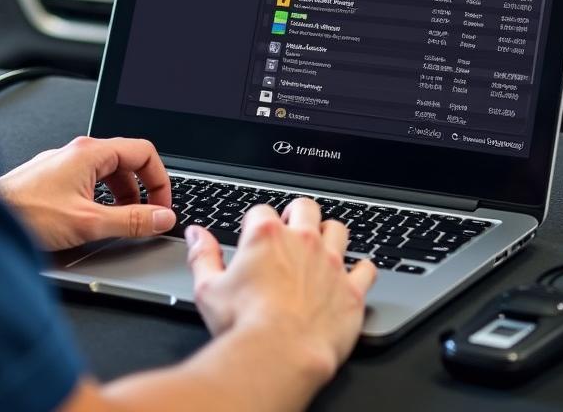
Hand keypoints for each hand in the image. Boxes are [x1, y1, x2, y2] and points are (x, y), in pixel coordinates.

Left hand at [0, 136, 175, 250]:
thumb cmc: (26, 214)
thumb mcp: (88, 222)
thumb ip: (130, 221)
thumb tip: (161, 217)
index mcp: (90, 152)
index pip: (143, 151)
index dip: (160, 179)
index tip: (162, 205)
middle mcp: (78, 152)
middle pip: (127, 162)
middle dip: (141, 191)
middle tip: (145, 217)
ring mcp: (64, 163)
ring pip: (107, 173)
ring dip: (121, 196)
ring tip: (121, 222)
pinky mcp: (53, 177)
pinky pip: (89, 181)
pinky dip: (101, 199)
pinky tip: (94, 220)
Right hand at [186, 198, 375, 386]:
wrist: (279, 355)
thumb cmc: (243, 324)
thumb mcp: (208, 287)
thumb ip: (203, 255)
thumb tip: (197, 235)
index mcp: (266, 235)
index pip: (261, 210)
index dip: (255, 222)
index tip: (254, 236)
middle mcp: (302, 241)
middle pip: (305, 207)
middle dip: (297, 214)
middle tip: (291, 228)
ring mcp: (331, 264)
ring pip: (338, 230)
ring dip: (329, 235)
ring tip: (322, 246)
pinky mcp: (351, 291)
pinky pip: (366, 268)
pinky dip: (361, 269)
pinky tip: (354, 274)